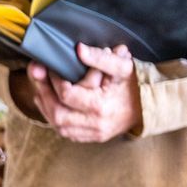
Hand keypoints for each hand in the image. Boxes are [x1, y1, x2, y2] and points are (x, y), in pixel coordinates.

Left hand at [28, 44, 142, 144]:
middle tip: (38, 75)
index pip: (67, 95)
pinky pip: (64, 131)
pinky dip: (53, 116)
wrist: (148, 106)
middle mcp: (95, 124)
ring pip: (57, 125)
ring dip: (45, 105)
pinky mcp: (90, 137)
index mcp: (102, 107)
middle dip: (44, 93)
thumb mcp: (122, 66)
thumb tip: (79, 49)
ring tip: (42, 87)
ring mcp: (92, 134)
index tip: (53, 67)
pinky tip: (50, 101)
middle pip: (57, 114)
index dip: (55, 80)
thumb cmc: (134, 84)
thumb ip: (100, 57)